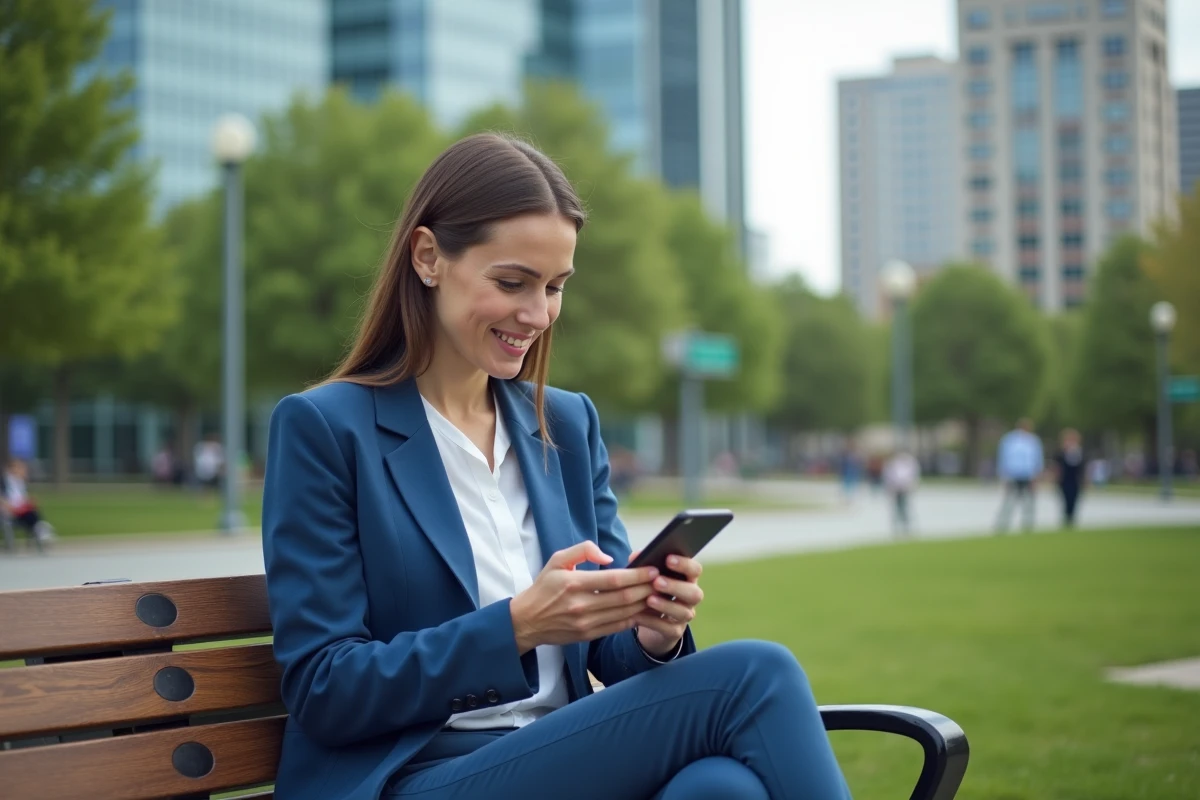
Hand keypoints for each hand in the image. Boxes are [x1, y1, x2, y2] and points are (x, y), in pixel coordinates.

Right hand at [510, 541, 658, 654]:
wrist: (526, 621)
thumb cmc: (544, 587)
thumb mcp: (556, 560)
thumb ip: (583, 551)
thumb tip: (608, 557)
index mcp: (574, 583)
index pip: (614, 580)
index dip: (637, 575)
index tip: (653, 569)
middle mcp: (581, 605)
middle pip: (624, 598)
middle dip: (647, 589)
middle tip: (663, 580)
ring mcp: (585, 623)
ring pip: (624, 613)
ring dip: (645, 604)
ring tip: (659, 594)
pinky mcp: (588, 635)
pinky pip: (617, 627)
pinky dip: (634, 618)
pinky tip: (645, 609)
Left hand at [629, 552, 703, 656]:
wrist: (648, 620)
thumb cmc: (650, 589)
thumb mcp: (647, 577)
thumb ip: (643, 565)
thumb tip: (636, 555)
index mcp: (687, 579)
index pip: (695, 569)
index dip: (684, 564)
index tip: (668, 559)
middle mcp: (690, 597)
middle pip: (694, 593)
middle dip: (676, 587)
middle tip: (657, 582)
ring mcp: (684, 615)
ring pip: (684, 612)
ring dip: (666, 605)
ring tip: (649, 600)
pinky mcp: (674, 631)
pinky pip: (668, 628)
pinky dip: (653, 622)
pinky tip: (639, 616)